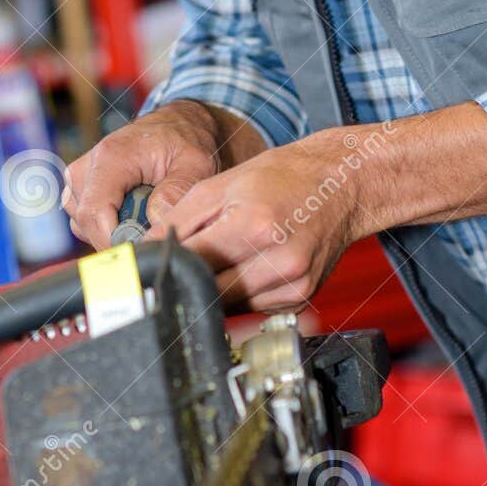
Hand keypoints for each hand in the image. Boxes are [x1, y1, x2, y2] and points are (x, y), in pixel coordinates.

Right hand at [61, 99, 263, 248]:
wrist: (178, 125)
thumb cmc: (185, 140)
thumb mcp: (195, 163)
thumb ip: (177, 191)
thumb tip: (156, 221)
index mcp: (110, 157)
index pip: (94, 213)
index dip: (113, 242)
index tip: (141, 254)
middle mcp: (86, 167)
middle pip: (87, 223)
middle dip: (118, 238)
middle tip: (154, 234)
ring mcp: (80, 180)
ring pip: (84, 226)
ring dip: (114, 232)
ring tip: (147, 218)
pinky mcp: (82, 190)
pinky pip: (86, 222)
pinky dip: (110, 227)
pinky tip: (135, 216)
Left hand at [147, 129, 365, 310]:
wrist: (340, 185)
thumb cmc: (282, 178)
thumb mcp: (219, 186)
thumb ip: (178, 220)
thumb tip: (145, 251)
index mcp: (253, 227)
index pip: (192, 263)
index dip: (168, 263)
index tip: (154, 263)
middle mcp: (277, 262)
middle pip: (208, 291)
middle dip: (191, 277)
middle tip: (188, 259)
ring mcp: (292, 285)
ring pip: (228, 305)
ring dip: (216, 287)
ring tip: (227, 254)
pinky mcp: (299, 299)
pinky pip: (253, 308)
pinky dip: (241, 291)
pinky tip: (250, 264)